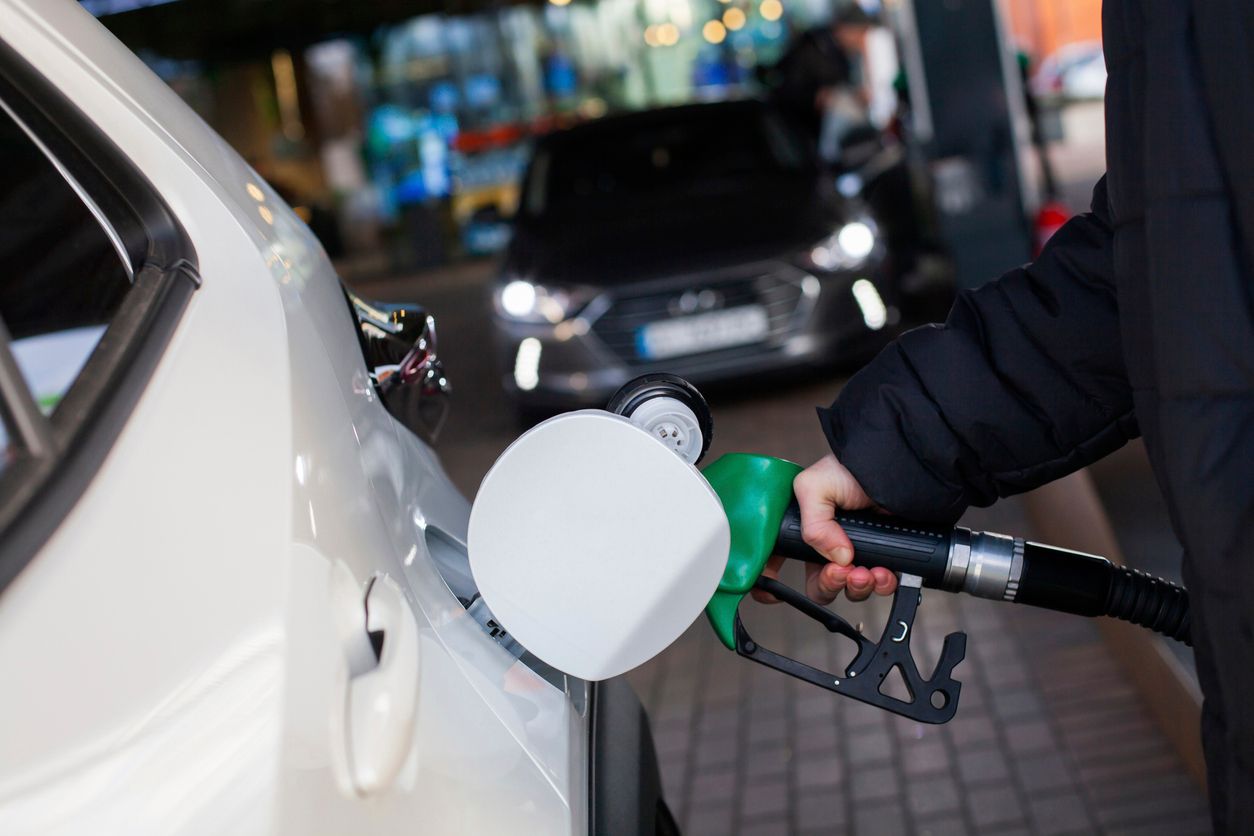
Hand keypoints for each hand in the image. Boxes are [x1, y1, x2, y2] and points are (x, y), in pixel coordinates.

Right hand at [751, 454, 898, 604]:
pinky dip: (882, 584)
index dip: (774, 583)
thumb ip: (812, 526)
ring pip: (851, 590)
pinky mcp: (885, 558)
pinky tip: (884, 572)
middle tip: (840, 571)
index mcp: (805, 532)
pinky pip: (881, 585)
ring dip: (856, 587)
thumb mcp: (814, 487)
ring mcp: (858, 554)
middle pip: (821, 586)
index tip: (775, 593)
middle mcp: (829, 547)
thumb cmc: (851, 467)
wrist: (894, 465)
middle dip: (829, 584)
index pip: (783, 563)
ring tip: (865, 571)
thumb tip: (837, 558)